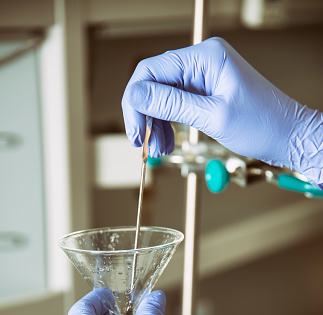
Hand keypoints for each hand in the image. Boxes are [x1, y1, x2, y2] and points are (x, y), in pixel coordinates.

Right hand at [122, 37, 322, 187]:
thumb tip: (136, 95)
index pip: (152, 70)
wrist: (287, 136)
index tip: (134, 131)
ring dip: (155, 123)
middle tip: (144, 144)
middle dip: (145, 115)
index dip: (136, 101)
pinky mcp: (205, 91)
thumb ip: (172, 104)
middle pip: (154, 83)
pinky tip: (168, 142)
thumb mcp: (213, 116)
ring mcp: (203, 76)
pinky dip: (168, 124)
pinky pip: (176, 104)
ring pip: (163, 96)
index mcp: (205, 57)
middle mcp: (202, 61)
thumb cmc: (262, 124)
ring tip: (160, 149)